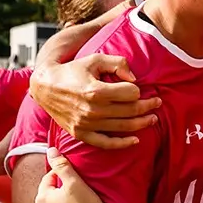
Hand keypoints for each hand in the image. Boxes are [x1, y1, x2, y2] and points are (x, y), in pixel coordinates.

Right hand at [31, 54, 161, 149]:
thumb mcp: (95, 59)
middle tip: (157, 103)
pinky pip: (106, 143)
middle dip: (147, 106)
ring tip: (152, 118)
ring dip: (142, 123)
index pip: (131, 93)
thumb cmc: (73, 70)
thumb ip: (118, 63)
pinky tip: (136, 140)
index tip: (136, 88)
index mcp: (96, 91)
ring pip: (123, 127)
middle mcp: (93, 110)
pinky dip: (122, 143)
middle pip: (131, 111)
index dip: (136, 89)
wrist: (46, 86)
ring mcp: (87, 124)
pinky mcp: (81, 134)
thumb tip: (134, 79)